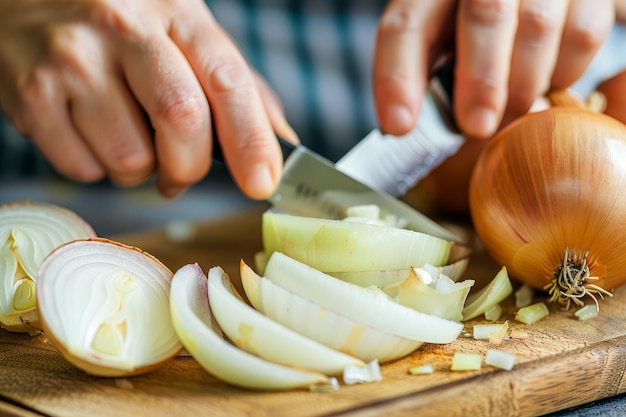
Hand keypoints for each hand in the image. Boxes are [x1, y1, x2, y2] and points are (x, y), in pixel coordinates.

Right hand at [0, 0, 295, 198]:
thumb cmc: (123, 25)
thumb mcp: (185, 34)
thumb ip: (236, 88)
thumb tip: (284, 145)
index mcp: (178, 13)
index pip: (226, 80)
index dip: (251, 139)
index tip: (263, 183)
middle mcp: (124, 29)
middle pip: (181, 120)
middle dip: (190, 167)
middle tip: (182, 172)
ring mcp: (73, 59)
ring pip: (130, 159)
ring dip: (139, 169)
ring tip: (125, 135)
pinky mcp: (30, 94)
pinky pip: (82, 169)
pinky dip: (96, 166)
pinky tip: (88, 129)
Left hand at [374, 0, 614, 138]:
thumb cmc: (479, 27)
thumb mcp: (443, 37)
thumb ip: (429, 71)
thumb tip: (412, 125)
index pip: (405, 25)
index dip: (398, 78)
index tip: (399, 126)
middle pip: (484, 13)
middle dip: (480, 79)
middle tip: (477, 126)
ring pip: (536, 26)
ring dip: (523, 84)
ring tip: (512, 110)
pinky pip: (581, 36)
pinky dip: (563, 71)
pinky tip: (548, 81)